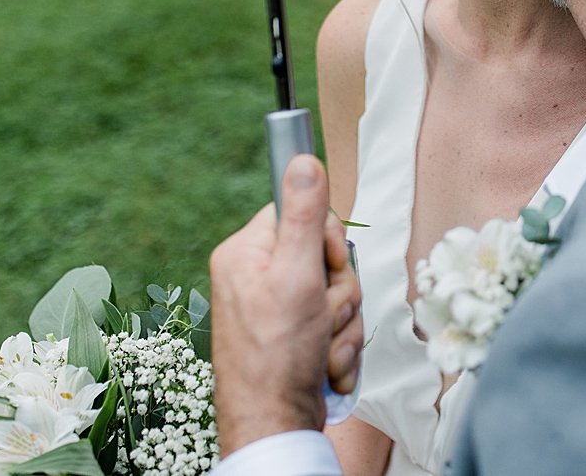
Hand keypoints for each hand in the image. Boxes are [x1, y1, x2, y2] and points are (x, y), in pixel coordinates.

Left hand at [209, 154, 362, 455]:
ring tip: (321, 349)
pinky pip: (332, 323)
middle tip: (321, 317)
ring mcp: (275, 310)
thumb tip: (303, 157)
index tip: (324, 266)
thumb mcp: (295, 276)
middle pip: (324, 255)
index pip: (301, 212)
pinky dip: (336, 346)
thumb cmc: (276, 357)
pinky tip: (323, 367)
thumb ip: (306, 216)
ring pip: (334, 292)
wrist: (275, 428)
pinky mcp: (293, 337)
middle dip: (337, 291)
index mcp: (245, 253)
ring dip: (340, 324)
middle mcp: (256, 278)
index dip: (325, 240)